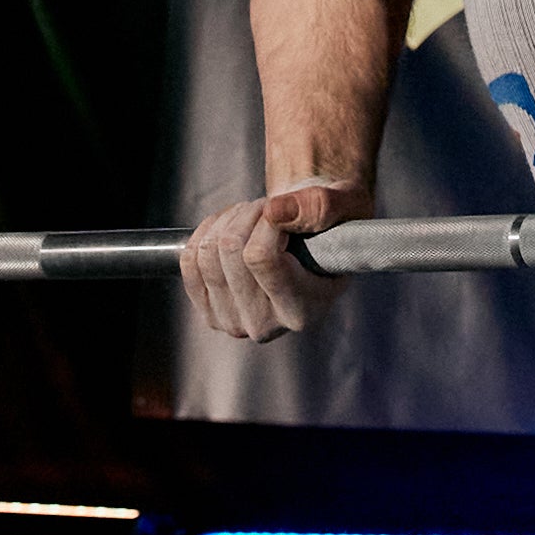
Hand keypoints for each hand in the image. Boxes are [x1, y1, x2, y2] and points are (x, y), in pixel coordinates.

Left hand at [180, 178, 370, 342]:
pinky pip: (189, 260)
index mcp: (302, 312)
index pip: (261, 258)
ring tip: (253, 215)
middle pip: (231, 252)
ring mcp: (232, 323)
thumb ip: (319, 208)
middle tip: (269, 207)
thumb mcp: (345, 207)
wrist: (312, 247)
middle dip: (248, 215)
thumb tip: (275, 211)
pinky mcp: (209, 313)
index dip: (266, 221)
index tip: (283, 209)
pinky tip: (231, 227)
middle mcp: (265, 326)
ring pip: (207, 253)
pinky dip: (207, 232)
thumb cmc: (331, 226)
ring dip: (228, 220)